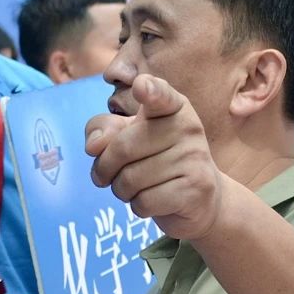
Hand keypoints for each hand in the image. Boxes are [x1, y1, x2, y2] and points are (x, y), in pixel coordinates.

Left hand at [86, 75, 220, 240]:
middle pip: (122, 148)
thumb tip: (93, 146)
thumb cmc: (156, 161)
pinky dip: (138, 207)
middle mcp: (188, 127)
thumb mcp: (128, 138)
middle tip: (106, 176)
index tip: (141, 86)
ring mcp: (195, 158)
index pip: (160, 95)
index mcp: (172, 107)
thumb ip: (104, 130)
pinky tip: (152, 201)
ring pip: (130, 179)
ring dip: (121, 190)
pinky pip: (144, 202)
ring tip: (135, 188)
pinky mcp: (196, 189)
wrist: (199, 199)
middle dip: (104, 168)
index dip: (150, 90)